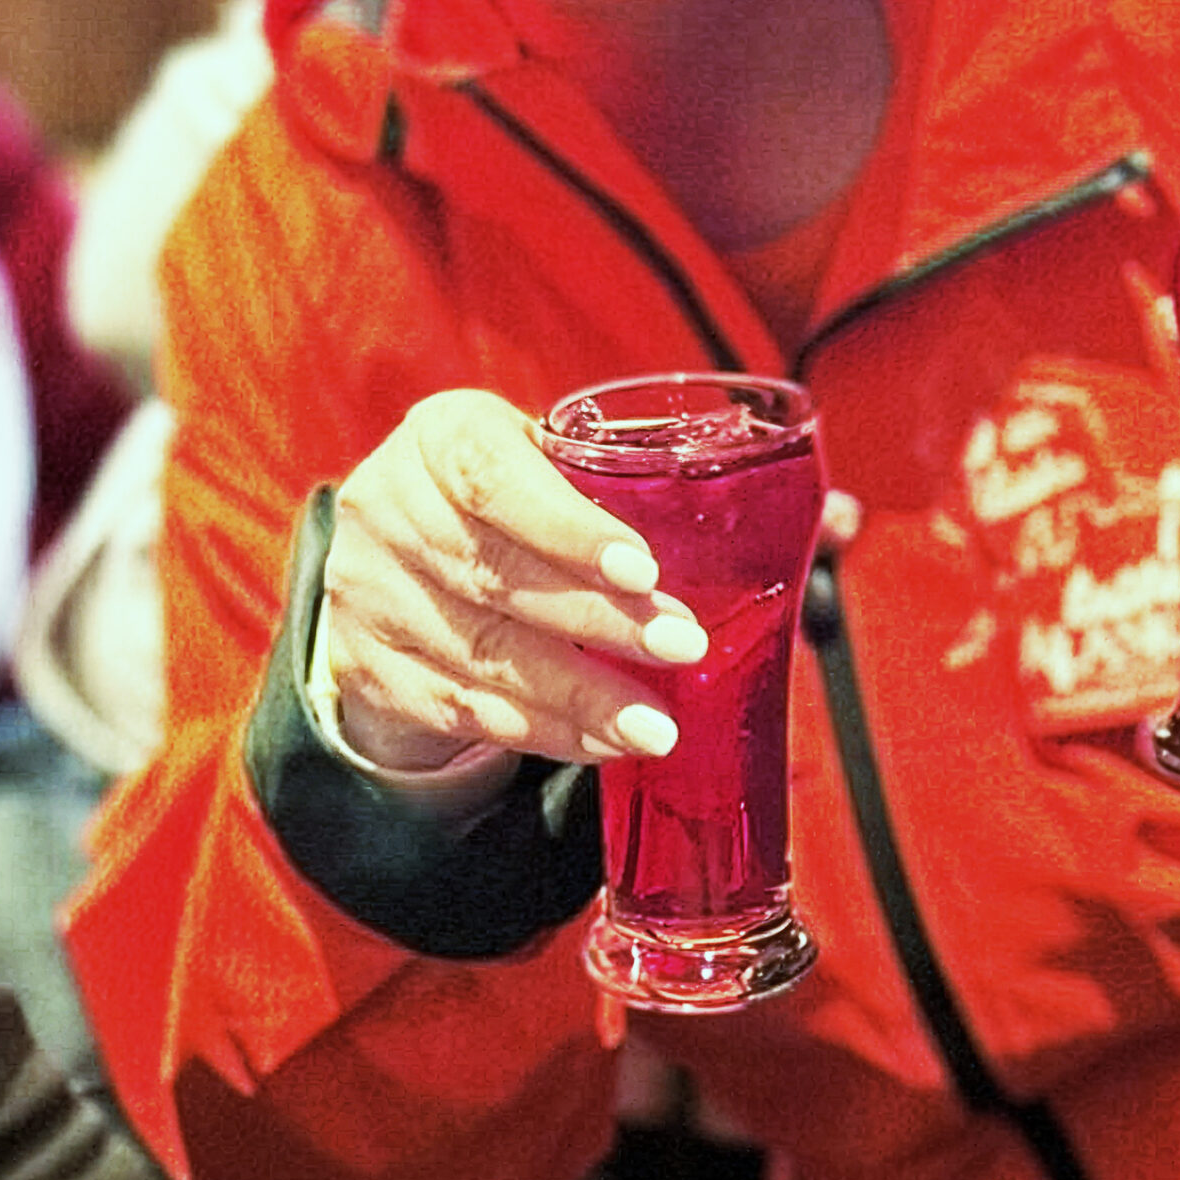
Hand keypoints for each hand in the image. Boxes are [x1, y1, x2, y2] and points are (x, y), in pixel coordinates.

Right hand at [322, 390, 709, 773]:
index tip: (644, 568)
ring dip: (578, 695)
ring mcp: (364, 592)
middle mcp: (386, 505)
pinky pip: (461, 708)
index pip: (494, 477)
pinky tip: (602, 744)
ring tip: (656, 724)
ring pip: (480, 652)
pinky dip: (540, 730)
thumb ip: (643, 482)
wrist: (401, 557)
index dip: (567, 527)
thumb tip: (815, 522)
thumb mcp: (552, 461)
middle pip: (494, 573)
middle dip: (598, 618)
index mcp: (441, 435)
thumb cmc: (512, 498)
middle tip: (682, 647)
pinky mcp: (364, 667)